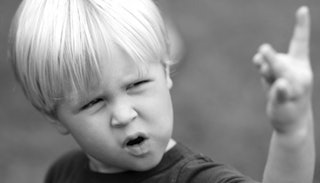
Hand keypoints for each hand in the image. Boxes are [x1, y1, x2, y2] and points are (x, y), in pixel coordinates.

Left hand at [253, 6, 312, 133]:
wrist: (292, 121)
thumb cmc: (284, 94)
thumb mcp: (274, 77)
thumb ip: (266, 64)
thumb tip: (257, 57)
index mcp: (298, 65)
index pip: (300, 43)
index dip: (301, 26)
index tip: (302, 9)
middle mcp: (299, 75)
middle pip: (282, 63)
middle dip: (272, 57)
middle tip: (262, 48)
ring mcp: (294, 90)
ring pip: (280, 75)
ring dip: (271, 68)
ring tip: (261, 59)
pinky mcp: (285, 102)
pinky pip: (282, 95)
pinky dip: (281, 90)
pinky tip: (281, 85)